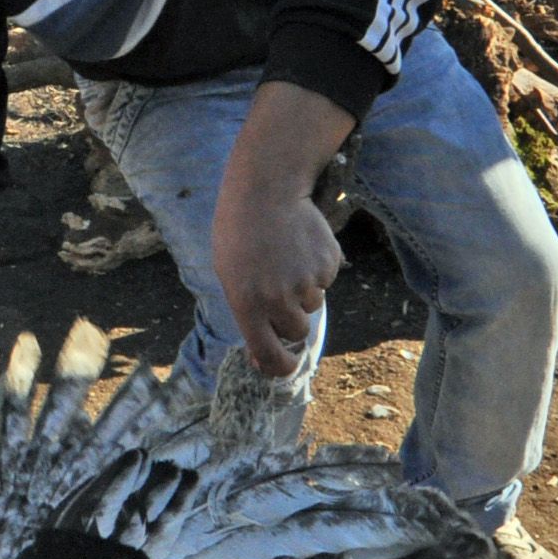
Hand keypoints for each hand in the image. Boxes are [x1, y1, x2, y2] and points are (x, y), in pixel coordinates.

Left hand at [212, 182, 341, 375]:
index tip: (286, 366)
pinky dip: (316, 268)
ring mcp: (306, 281)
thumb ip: (247, 313)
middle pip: (297, 330)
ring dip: (303, 290)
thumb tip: (262, 354)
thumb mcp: (230, 276)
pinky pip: (325, 279)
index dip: (281, 367)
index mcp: (247, 304)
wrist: (265, 191)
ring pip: (312, 303)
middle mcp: (278, 298)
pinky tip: (299, 244)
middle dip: (290, 317)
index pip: (271, 354)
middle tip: (278, 287)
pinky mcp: (327, 263)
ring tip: (285, 257)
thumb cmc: (239, 233)